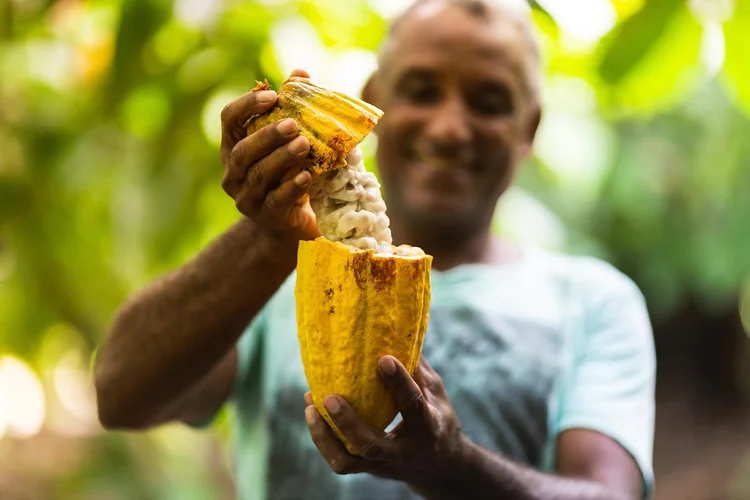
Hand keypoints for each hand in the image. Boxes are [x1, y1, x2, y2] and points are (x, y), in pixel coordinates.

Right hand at [220, 69, 320, 242]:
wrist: (293, 222)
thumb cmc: (290, 172)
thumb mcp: (290, 142)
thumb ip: (293, 109)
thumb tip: (301, 73)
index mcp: (234, 146)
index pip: (229, 120)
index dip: (247, 105)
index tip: (273, 96)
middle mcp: (232, 173)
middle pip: (241, 151)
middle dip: (267, 135)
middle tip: (294, 123)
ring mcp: (246, 198)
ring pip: (258, 175)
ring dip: (281, 158)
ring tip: (305, 144)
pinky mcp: (265, 217)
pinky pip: (276, 201)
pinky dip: (291, 187)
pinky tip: (306, 176)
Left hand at [304, 356, 468, 493]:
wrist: (441, 468)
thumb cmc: (438, 418)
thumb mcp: (436, 393)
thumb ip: (417, 367)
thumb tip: (396, 332)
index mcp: (428, 427)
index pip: (413, 406)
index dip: (399, 383)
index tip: (384, 359)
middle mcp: (404, 451)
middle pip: (371, 445)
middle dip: (347, 422)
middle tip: (330, 397)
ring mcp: (383, 464)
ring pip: (348, 461)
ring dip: (324, 436)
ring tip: (310, 406)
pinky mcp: (369, 469)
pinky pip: (340, 461)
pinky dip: (322, 439)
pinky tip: (312, 413)